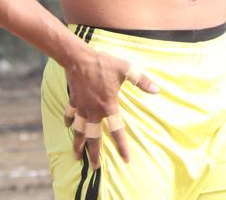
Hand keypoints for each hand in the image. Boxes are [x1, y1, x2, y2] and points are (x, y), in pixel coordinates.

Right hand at [63, 47, 159, 168]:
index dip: (122, 146)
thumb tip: (157, 89)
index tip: (125, 159)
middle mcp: (94, 110)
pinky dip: (68, 121)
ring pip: (79, 131)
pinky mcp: (73, 100)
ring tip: (77, 156)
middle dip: (94, 154)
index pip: (117, 131)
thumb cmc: (104, 63)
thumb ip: (142, 81)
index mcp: (108, 106)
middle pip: (94, 137)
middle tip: (95, 167)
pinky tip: (68, 127)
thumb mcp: (126, 69)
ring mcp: (82, 107)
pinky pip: (70, 114)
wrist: (79, 57)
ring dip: (78, 144)